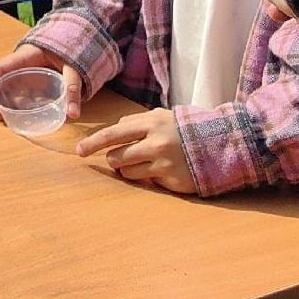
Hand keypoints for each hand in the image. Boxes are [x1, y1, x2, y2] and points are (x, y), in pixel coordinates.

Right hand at [0, 43, 84, 121]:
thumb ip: (72, 88)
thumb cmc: (69, 51)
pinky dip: (10, 102)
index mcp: (24, 57)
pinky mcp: (27, 80)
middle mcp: (17, 64)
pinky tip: (15, 115)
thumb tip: (72, 114)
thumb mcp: (72, 68)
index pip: (0, 67)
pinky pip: (13, 90)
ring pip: (1, 84)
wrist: (72, 40)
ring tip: (2, 118)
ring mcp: (21, 72)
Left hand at [77, 108, 196, 192]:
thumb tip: (115, 129)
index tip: (79, 151)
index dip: (94, 142)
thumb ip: (136, 121)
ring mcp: (163, 162)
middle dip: (112, 158)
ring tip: (143, 162)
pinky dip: (145, 177)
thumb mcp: (161, 116)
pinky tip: (159, 170)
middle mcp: (155, 142)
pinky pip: (144, 181)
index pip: (113, 133)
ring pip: (127, 171)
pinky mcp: (171, 180)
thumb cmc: (184, 129)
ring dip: (127, 169)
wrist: (219, 144)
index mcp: (150, 123)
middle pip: (116, 155)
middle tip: (121, 156)